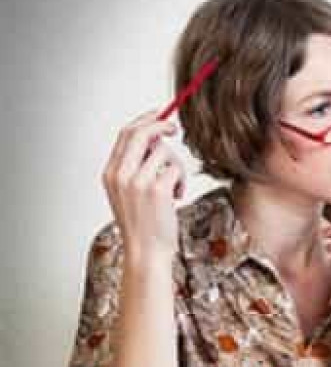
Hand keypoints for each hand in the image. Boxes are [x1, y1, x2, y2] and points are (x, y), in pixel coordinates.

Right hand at [101, 108, 185, 259]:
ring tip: (175, 187)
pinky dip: (182, 181)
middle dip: (161, 124)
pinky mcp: (157, 190)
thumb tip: (155, 137)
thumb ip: (136, 166)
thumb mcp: (130, 192)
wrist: (146, 252)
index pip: (126, 134)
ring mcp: (138, 182)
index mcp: (111, 173)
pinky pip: (176, 169)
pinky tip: (177, 198)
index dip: (145, 120)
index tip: (159, 113)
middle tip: (175, 128)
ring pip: (165, 152)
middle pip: (141, 133)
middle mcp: (121, 175)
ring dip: (177, 166)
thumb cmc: (143, 224)